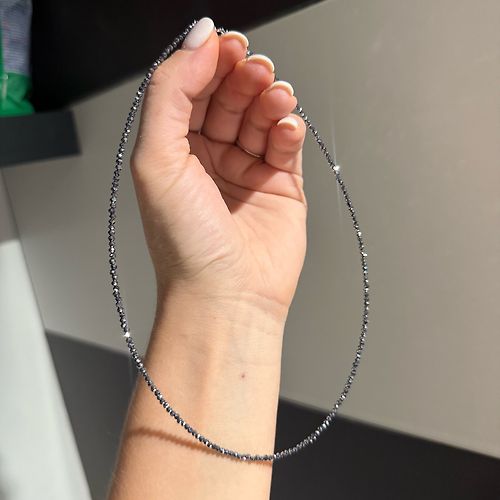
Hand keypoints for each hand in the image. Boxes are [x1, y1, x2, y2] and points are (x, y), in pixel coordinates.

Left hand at [131, 18, 306, 319]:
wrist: (227, 297)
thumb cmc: (187, 244)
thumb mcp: (156, 159)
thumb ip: (170, 93)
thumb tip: (197, 40)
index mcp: (174, 151)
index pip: (192, 91)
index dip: (209, 63)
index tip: (226, 46)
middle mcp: (209, 158)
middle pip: (230, 98)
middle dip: (243, 78)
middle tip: (256, 69)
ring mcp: (246, 171)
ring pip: (261, 116)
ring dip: (269, 99)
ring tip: (276, 96)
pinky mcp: (281, 186)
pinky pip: (287, 144)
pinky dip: (288, 128)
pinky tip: (286, 127)